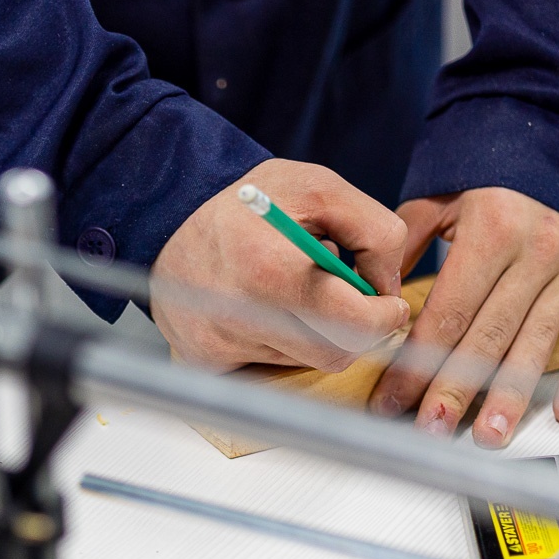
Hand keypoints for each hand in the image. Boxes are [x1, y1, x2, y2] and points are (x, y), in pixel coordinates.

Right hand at [151, 159, 409, 372]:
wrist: (169, 218)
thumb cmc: (249, 204)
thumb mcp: (319, 188)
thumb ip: (374, 231)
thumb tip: (389, 289)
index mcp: (270, 268)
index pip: (353, 324)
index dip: (384, 317)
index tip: (389, 305)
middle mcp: (240, 314)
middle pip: (335, 354)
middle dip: (357, 330)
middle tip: (355, 302)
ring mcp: (219, 343)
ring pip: (306, 364)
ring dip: (319, 334)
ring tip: (298, 294)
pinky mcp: (205, 361)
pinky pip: (269, 371)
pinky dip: (283, 344)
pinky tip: (268, 311)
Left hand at [370, 187, 558, 446]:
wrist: (555, 142)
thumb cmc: (488, 175)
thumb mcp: (436, 200)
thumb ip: (400, 249)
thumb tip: (369, 299)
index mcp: (493, 231)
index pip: (447, 314)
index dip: (417, 362)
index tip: (394, 398)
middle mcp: (536, 253)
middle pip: (488, 338)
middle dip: (456, 390)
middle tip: (432, 429)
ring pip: (535, 346)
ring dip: (510, 398)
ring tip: (487, 435)